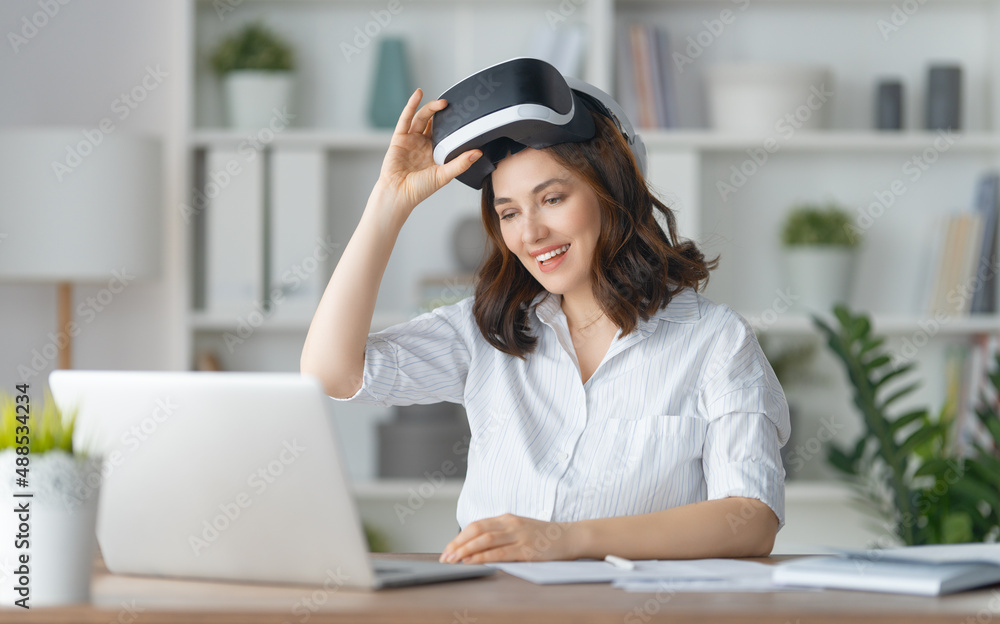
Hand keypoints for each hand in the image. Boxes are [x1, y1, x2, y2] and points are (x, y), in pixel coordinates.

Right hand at [375, 88, 481, 217]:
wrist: (398, 194)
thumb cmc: (420, 189)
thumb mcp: (444, 175)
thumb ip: (461, 163)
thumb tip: (478, 153)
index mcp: (435, 152)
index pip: (446, 133)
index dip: (453, 123)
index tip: (464, 114)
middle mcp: (423, 144)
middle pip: (434, 122)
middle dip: (443, 113)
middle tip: (454, 105)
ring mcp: (411, 140)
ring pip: (422, 118)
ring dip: (431, 108)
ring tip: (442, 102)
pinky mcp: (399, 138)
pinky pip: (406, 119)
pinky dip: (411, 106)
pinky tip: (418, 94)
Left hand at [439, 513, 580, 563]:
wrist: (570, 537)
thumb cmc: (544, 536)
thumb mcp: (520, 529)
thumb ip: (501, 534)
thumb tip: (476, 547)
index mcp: (506, 518)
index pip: (476, 525)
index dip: (459, 537)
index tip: (448, 549)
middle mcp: (510, 524)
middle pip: (476, 531)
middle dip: (457, 544)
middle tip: (445, 557)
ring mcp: (519, 535)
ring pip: (485, 540)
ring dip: (466, 551)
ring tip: (453, 560)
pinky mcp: (527, 549)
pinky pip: (500, 553)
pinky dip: (483, 557)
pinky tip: (473, 562)